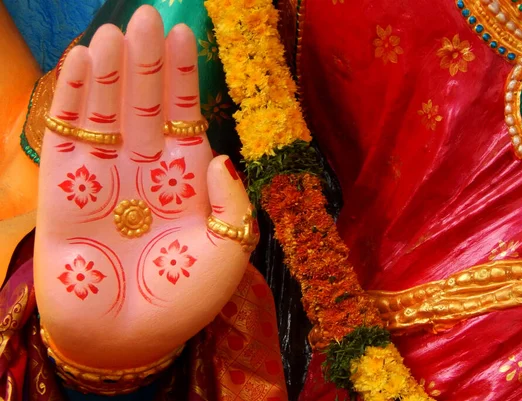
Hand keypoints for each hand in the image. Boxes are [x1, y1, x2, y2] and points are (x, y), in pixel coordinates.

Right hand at [34, 6, 252, 367]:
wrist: (128, 338)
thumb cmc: (183, 300)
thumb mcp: (229, 252)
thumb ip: (232, 202)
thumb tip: (221, 153)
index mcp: (184, 179)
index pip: (183, 114)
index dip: (183, 76)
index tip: (184, 34)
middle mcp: (144, 170)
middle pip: (144, 103)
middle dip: (146, 62)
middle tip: (147, 15)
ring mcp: (103, 177)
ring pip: (105, 111)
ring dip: (108, 71)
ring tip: (114, 32)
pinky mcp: (64, 192)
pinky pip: (66, 136)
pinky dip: (71, 100)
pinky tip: (78, 64)